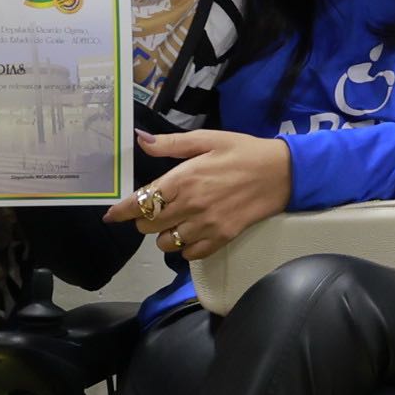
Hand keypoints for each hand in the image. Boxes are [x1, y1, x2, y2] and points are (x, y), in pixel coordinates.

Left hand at [109, 128, 293, 260]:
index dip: (121, 211)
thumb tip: (142, 140)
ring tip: (173, 223)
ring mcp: (207, 224)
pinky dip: (184, 248)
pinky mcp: (222, 237)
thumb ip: (172, 144)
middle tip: (154, 210)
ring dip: (163, 235)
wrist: (283, 172)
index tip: (111, 216)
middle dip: (144, 219)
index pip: (141, 200)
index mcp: (184, 178)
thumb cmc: (244, 151)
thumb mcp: (208, 139)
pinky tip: (190, 235)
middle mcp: (191, 204)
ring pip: (166, 243)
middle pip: (148, 224)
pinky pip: (190, 254)